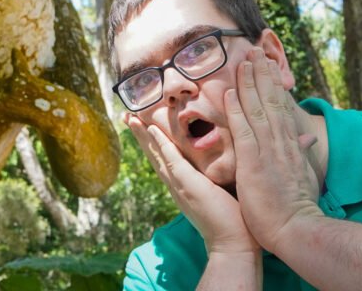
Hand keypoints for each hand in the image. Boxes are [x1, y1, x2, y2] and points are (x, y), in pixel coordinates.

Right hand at [126, 115, 257, 255]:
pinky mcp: (189, 185)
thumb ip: (215, 179)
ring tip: (131, 118)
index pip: (163, 159)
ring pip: (156, 154)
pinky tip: (151, 129)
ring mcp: (180, 185)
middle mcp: (176, 185)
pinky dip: (160, 144)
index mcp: (182, 186)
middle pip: (153, 155)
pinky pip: (171, 159)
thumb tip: (221, 165)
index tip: (143, 125)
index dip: (152, 142)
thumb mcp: (220, 194)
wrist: (235, 246)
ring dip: (143, 135)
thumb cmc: (234, 222)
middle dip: (140, 136)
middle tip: (127, 116)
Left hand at [225, 49, 320, 254]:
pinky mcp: (254, 162)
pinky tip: (229, 93)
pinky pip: (244, 130)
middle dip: (262, 74)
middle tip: (255, 50)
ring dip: (249, 83)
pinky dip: (236, 110)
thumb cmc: (296, 207)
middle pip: (270, 101)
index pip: (280, 107)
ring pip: (258, 109)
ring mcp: (267, 151)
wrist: (297, 229)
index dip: (272, 84)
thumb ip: (301, 155)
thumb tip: (308, 140)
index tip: (267, 64)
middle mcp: (280, 142)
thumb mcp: (303, 176)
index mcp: (289, 145)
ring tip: (244, 60)